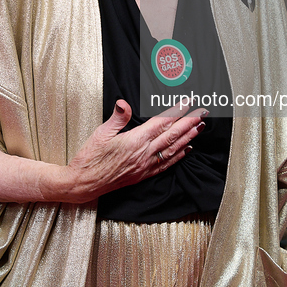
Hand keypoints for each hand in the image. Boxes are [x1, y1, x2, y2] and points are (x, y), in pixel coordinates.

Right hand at [65, 100, 205, 202]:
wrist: (83, 184)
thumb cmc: (89, 158)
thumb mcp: (100, 133)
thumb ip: (117, 117)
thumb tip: (123, 102)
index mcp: (134, 141)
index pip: (161, 123)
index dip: (176, 112)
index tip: (188, 103)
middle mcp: (143, 155)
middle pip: (172, 136)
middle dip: (189, 123)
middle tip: (202, 112)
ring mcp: (145, 166)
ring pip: (172, 150)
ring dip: (188, 138)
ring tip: (200, 127)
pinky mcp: (143, 175)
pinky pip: (166, 165)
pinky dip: (179, 156)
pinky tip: (187, 149)